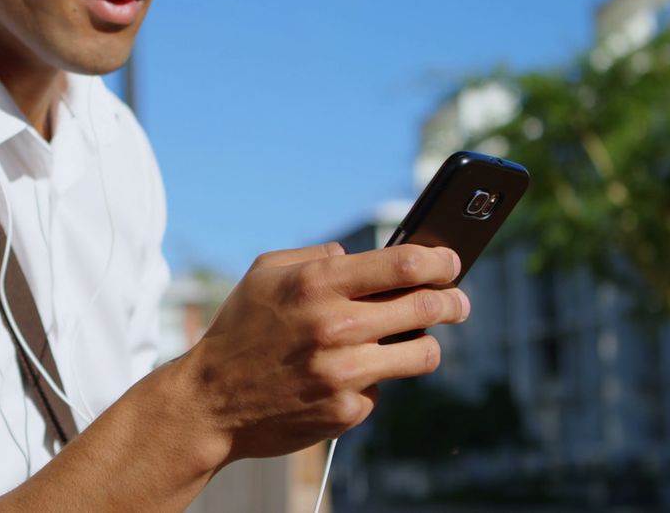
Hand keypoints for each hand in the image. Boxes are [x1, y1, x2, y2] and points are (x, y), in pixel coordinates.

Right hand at [181, 242, 469, 463]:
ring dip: (425, 344)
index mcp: (316, 284)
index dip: (440, 262)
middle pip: (427, 308)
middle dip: (452, 302)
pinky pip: (383, 390)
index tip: (451, 263)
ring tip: (416, 340)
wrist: (211, 401)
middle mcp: (335, 327)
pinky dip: (373, 380)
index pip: (405, 265)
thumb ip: (316, 256)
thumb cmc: (239, 330)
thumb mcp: (265, 273)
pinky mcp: (346, 412)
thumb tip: (362, 256)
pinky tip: (347, 377)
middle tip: (458, 302)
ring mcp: (344, 373)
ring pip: (423, 354)